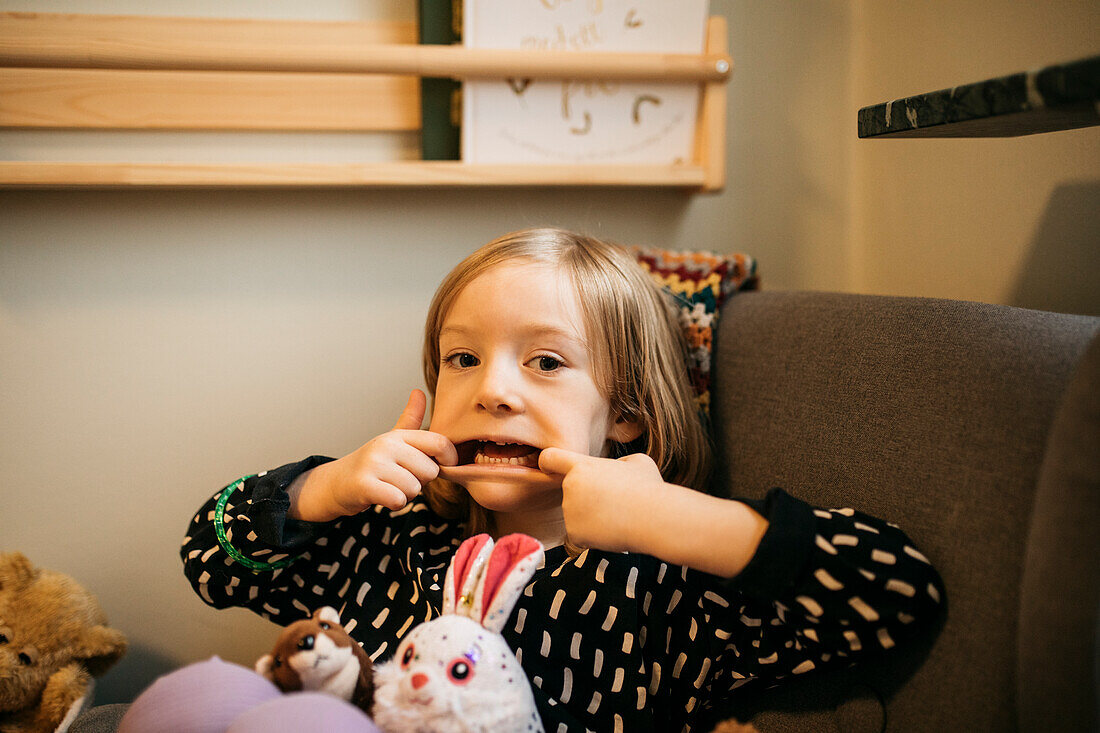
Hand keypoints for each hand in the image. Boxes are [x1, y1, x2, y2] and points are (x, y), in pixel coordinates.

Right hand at [290, 390, 457, 521]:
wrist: (335, 483)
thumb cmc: (371, 464)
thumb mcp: (392, 440)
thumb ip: (410, 419)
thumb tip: (418, 392)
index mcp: (398, 435)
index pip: (440, 443)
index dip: (449, 459)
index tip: (445, 466)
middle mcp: (386, 445)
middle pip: (430, 472)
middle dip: (420, 482)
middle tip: (400, 479)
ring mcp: (374, 463)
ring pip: (414, 489)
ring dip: (405, 495)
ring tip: (389, 487)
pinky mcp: (364, 484)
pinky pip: (398, 500)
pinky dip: (394, 503)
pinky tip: (382, 497)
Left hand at [538, 448, 665, 553]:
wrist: (654, 518)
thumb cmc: (649, 487)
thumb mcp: (637, 462)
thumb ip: (618, 463)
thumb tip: (617, 469)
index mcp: (582, 466)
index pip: (551, 458)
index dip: (548, 462)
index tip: (550, 468)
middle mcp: (570, 487)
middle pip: (571, 492)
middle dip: (586, 497)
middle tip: (613, 502)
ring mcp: (570, 511)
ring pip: (577, 514)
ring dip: (592, 517)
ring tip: (617, 516)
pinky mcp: (574, 533)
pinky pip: (580, 534)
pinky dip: (594, 535)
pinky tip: (612, 531)